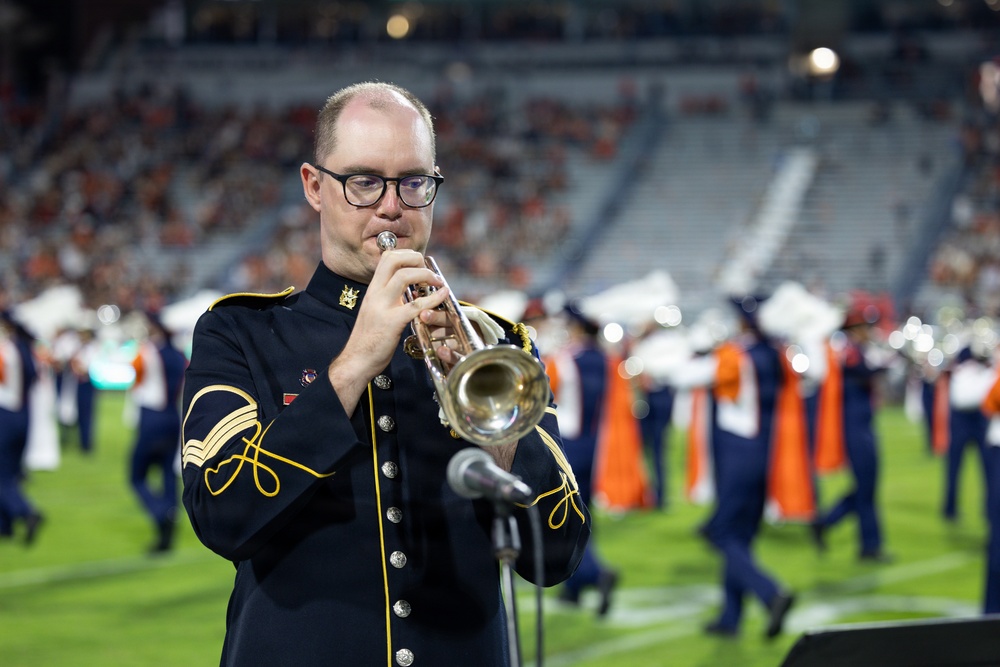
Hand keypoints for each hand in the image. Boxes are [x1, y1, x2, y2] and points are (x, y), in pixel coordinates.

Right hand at [328, 249, 449, 413]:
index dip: (407, 255)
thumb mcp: (376, 310)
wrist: (356, 361)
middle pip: (393, 259)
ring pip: (404, 276)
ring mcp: (382, 307)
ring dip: (426, 275)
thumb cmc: (369, 339)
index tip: (420, 264)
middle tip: (429, 270)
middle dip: (415, 258)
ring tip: (438, 283)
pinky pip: (416, 305)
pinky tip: (443, 296)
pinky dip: (434, 298)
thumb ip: (389, 298)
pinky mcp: (392, 322)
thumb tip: (407, 289)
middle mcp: (375, 294)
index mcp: (373, 290)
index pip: (387, 257)